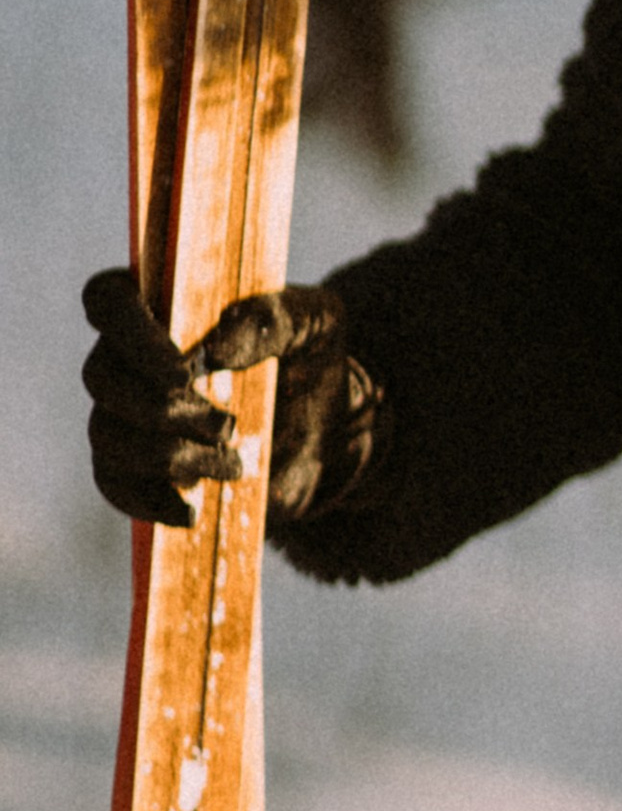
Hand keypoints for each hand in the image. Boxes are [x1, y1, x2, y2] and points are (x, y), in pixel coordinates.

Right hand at [80, 267, 383, 531]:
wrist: (331, 425)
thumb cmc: (312, 357)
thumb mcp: (313, 322)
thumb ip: (272, 319)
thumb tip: (215, 348)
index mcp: (165, 306)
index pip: (108, 299)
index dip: (129, 331)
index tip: (182, 369)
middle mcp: (132, 358)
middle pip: (102, 377)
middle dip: (162, 409)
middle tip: (227, 425)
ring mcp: (128, 415)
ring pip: (108, 435)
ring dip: (169, 456)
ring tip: (233, 465)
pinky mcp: (137, 467)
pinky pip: (115, 485)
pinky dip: (150, 501)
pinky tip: (192, 511)